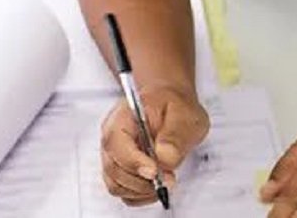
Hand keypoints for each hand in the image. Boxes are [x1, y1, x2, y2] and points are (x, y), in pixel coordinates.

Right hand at [99, 85, 209, 206]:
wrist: (170, 102)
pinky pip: (123, 191)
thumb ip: (175, 135)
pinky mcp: (121, 169)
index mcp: (123, 117)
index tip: (155, 171)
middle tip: (169, 178)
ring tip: (164, 181)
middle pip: (114, 168)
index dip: (134, 162)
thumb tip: (164, 156)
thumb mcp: (184, 114)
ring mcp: (114, 155)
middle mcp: (113, 138)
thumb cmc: (173, 104)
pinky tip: (156, 185)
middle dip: (142, 180)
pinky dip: (139, 195)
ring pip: (116, 184)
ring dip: (141, 190)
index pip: (116, 143)